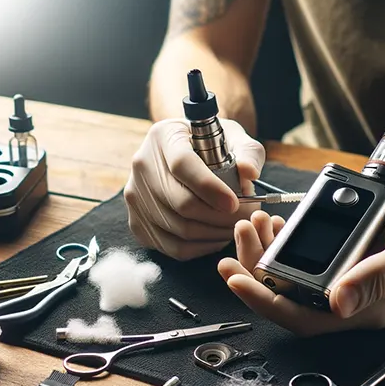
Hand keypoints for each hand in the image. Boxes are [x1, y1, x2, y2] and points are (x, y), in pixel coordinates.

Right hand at [125, 118, 264, 259]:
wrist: (183, 155)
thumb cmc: (211, 146)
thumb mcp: (233, 138)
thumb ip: (248, 152)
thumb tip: (249, 172)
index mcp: (164, 137)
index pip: (183, 165)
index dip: (210, 188)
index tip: (235, 202)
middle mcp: (142, 165)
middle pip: (181, 203)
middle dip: (220, 217)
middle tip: (244, 218)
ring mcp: (135, 196)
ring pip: (179, 228)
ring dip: (214, 234)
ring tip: (235, 226)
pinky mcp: (136, 222)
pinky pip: (172, 247)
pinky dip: (200, 248)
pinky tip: (217, 237)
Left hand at [218, 186, 384, 335]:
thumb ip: (381, 276)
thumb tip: (339, 304)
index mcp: (368, 309)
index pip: (305, 319)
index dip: (267, 304)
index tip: (237, 279)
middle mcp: (351, 303)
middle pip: (288, 301)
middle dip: (256, 274)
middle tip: (235, 240)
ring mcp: (344, 285)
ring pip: (291, 282)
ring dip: (264, 256)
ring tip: (249, 224)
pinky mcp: (341, 265)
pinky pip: (301, 263)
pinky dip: (280, 245)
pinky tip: (271, 225)